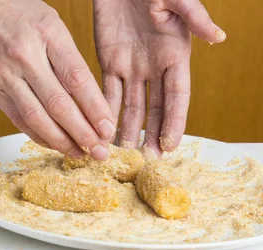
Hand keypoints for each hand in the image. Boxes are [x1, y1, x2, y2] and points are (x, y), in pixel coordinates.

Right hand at [0, 0, 115, 159]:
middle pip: (59, 105)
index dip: (95, 109)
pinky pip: (19, 119)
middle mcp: (26, 57)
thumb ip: (67, 56)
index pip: (77, 79)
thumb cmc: (13, 11)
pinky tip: (53, 144)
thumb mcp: (49, 21)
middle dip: (83, 133)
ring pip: (38, 118)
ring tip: (79, 153)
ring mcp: (7, 76)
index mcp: (48, 34)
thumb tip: (89, 98)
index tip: (108, 128)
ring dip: (61, 141)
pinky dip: (38, 135)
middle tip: (100, 151)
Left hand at [94, 0, 224, 157]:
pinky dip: (105, 111)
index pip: (177, 96)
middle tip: (147, 160)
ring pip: (130, 105)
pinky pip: (108, 91)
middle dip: (151, 134)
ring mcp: (132, 66)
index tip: (170, 145)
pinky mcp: (109, 62)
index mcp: (175, 54)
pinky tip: (102, 130)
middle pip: (154, 107)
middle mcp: (154, 66)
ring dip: (127, 129)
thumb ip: (194, 18)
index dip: (174, 120)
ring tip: (122, 153)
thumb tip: (218, 38)